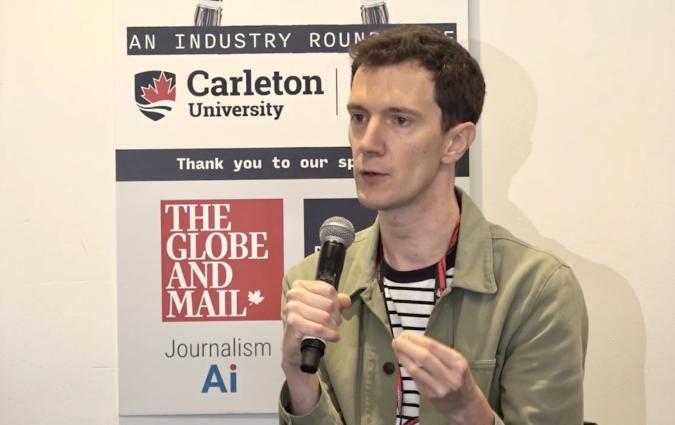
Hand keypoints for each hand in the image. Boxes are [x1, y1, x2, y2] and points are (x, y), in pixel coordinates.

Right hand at [281, 279, 350, 414]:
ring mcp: (289, 314)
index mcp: (300, 289)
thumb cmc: (308, 334)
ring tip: (331, 333)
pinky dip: (325, 333)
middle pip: (326, 302)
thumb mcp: (323, 315)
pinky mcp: (290, 332)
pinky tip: (330, 338)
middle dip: (335, 316)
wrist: (296, 358)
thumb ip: (333, 304)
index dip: (336, 301)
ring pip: (321, 314)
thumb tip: (345, 298)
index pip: (327, 288)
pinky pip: (312, 326)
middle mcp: (292, 298)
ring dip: (331, 326)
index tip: (336, 310)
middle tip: (333, 327)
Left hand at [392, 331, 492, 424]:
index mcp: (457, 362)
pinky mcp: (429, 395)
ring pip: (416, 369)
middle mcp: (449, 376)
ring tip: (396, 348)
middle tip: (396, 340)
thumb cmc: (458, 377)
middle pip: (424, 357)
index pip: (433, 346)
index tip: (405, 333)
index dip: (416, 339)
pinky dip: (407, 367)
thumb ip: (438, 352)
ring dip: (403, 356)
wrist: (464, 404)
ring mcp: (439, 387)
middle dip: (407, 346)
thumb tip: (413, 339)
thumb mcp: (455, 362)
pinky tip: (402, 360)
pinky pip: (415, 378)